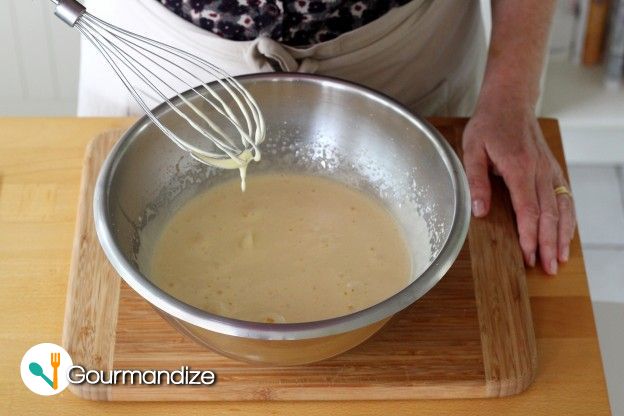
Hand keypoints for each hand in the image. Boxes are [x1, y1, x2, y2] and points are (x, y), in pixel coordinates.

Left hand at [462, 97, 575, 274]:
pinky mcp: (552, 169)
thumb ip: (476, 180)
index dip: (529, 235)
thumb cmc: (489, 124)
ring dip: (562, 235)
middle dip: (548, 243)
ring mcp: (549, 170)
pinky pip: (565, 197)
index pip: (527, 208)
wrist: (510, 100)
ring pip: (562, 207)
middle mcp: (539, 170)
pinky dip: (568, 218)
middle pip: (548, 213)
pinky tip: (566, 235)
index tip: (528, 255)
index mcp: (518, 166)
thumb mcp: (472, 148)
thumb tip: (480, 211)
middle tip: (547, 268)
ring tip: (560, 259)